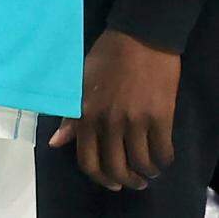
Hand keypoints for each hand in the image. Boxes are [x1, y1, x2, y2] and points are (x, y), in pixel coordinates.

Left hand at [49, 29, 179, 191]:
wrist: (140, 38)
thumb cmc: (107, 57)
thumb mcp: (80, 84)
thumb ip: (70, 117)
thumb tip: (56, 144)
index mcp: (85, 114)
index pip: (87, 161)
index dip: (100, 178)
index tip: (111, 182)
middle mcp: (108, 121)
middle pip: (116, 169)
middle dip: (127, 181)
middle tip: (135, 180)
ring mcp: (135, 120)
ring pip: (141, 164)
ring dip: (147, 173)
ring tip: (150, 169)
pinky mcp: (159, 117)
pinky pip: (163, 152)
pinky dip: (163, 160)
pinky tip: (162, 156)